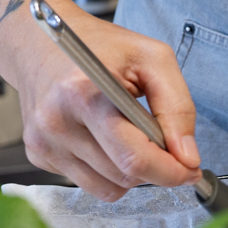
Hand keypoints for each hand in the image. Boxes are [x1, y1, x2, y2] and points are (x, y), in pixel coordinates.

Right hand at [1, 3, 201, 200]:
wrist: (39, 40)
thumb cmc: (99, 45)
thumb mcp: (153, 59)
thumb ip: (178, 108)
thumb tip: (188, 158)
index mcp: (85, 93)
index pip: (135, 158)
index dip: (171, 171)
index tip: (190, 170)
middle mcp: (57, 122)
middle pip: (124, 176)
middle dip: (155, 169)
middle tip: (165, 146)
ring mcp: (44, 142)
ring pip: (109, 188)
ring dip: (131, 172)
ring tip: (130, 135)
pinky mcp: (38, 154)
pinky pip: (88, 183)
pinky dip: (107, 170)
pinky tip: (104, 139)